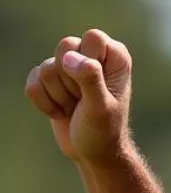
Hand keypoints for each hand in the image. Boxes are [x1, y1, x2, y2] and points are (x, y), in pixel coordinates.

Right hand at [24, 29, 132, 163]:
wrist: (93, 153)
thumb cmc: (104, 132)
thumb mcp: (101, 107)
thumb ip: (90, 79)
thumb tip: (70, 58)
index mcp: (114, 56)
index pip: (93, 38)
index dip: (89, 62)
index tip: (98, 87)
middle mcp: (92, 55)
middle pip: (65, 47)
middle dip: (72, 81)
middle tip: (85, 100)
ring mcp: (68, 65)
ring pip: (47, 67)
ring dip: (59, 96)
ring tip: (76, 108)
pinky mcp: (48, 78)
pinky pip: (33, 81)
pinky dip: (45, 103)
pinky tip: (61, 112)